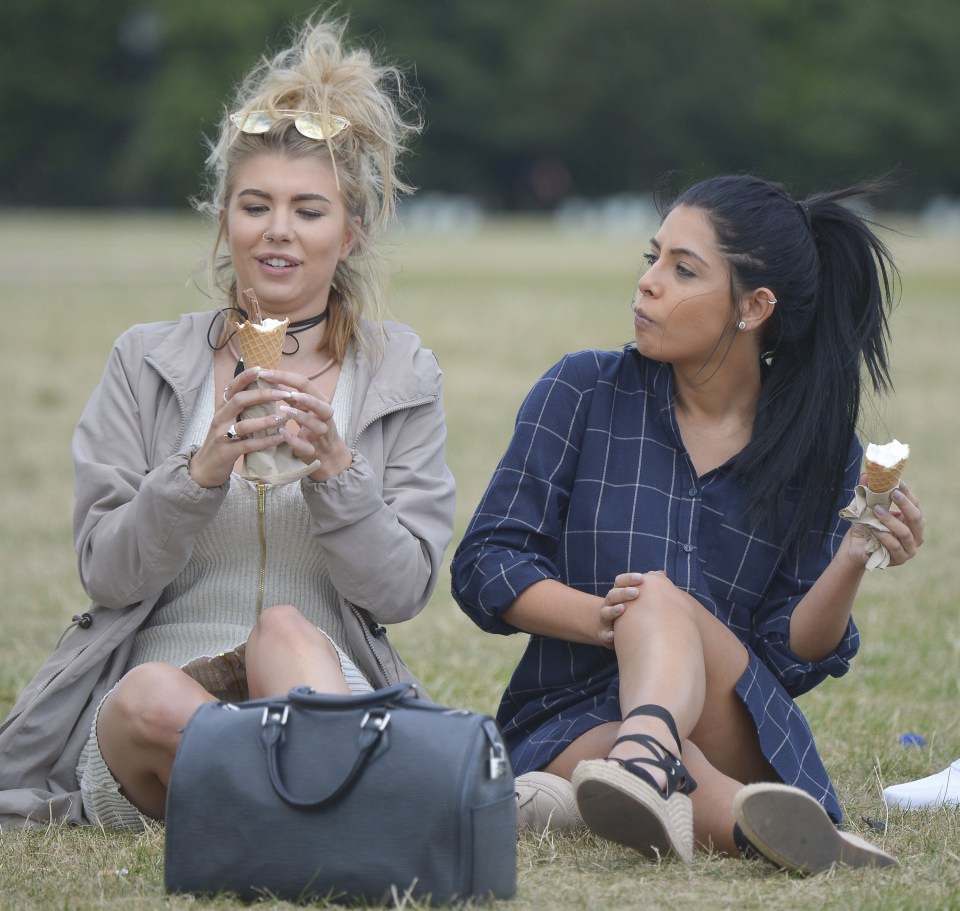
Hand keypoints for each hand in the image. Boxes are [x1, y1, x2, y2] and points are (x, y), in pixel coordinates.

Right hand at [189, 368, 293, 487]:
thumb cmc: (223, 441)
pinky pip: (247, 445)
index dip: (245, 377)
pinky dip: (265, 441)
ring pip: (244, 425)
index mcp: (223, 409)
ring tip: (285, 418)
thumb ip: (243, 409)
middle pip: (239, 401)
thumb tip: (265, 391)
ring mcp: (222, 436)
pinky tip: (279, 438)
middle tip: (284, 393)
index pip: (232, 387)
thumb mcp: (229, 421)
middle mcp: (220, 418)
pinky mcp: (226, 452)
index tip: (262, 369)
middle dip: (262, 395)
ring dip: (266, 420)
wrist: (204, 468)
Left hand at [258, 369, 353, 481]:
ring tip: (283, 409)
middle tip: (277, 389)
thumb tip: (271, 378)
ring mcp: (321, 433)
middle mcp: (325, 415)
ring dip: (299, 415)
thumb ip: (292, 396)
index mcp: (320, 401)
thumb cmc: (312, 425)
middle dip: (300, 395)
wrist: (327, 452)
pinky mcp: (313, 450)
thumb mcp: (304, 408)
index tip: (264, 373)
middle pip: (318, 402)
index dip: (285, 377)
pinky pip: (305, 446)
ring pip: (315, 424)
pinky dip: (294, 439)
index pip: (305, 383)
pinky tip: (282, 433)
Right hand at [598, 572, 645, 647]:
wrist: (606, 627)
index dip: (629, 579)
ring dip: (613, 610)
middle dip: (623, 593)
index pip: (620, 581)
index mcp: (618, 592)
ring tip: (623, 609)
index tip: (641, 578)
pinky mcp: (603, 634)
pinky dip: (608, 634)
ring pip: (605, 612)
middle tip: (635, 592)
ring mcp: (605, 619)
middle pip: (613, 595)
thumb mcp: (634, 596)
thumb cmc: (627, 609)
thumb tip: (662, 573)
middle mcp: (609, 604)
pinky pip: (604, 634)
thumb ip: (646, 586)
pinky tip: (613, 635)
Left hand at [848, 478, 924, 566]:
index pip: (916, 506)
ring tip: (877, 510)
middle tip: (893, 493)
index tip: (898, 483)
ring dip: (891, 520)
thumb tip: (866, 474)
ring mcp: (909, 548)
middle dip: (905, 504)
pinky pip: (895, 547)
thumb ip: (868, 492)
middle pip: (917, 518)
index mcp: (912, 521)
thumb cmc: (865, 526)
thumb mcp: (866, 507)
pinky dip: (884, 536)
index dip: (908, 494)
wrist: (855, 547)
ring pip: (906, 533)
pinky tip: (874, 529)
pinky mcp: (899, 559)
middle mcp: (915, 535)